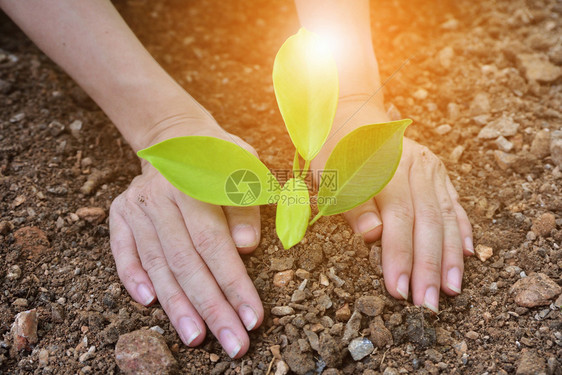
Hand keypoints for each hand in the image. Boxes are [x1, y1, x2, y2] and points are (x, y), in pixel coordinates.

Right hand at [109, 115, 262, 357]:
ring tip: (196, 337)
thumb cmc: (218, 158)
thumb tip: (246, 248)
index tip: (251, 318)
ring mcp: (136, 206)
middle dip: (211, 307)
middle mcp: (159, 197)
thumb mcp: (243, 169)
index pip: (215, 244)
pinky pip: (123, 251)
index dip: (234, 283)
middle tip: (232, 343)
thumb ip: (244, 207)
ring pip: (157, 264)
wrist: (176, 137)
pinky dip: (133, 278)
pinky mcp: (120, 214)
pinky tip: (148, 305)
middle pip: (186, 262)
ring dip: (176, 305)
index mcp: (194, 184)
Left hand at [312, 97, 473, 312]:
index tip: (399, 289)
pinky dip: (461, 230)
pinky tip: (467, 254)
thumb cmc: (336, 152)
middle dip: (427, 266)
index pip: (398, 219)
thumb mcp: (331, 174)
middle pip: (426, 223)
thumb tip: (373, 234)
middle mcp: (415, 168)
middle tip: (427, 304)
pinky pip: (454, 204)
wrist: (353, 118)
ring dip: (449, 256)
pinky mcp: (438, 173)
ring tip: (451, 288)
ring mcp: (431, 169)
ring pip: (445, 217)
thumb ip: (353, 203)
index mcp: (386, 169)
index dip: (399, 256)